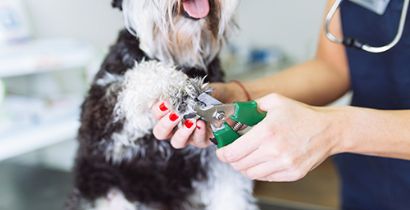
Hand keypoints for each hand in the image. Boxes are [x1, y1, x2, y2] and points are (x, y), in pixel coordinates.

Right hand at [151, 82, 250, 148]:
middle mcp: (176, 127)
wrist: (229, 98)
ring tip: (190, 121)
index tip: (165, 102)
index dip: (157, 110)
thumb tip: (178, 89)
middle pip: (160, 133)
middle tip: (174, 114)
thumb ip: (185, 90)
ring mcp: (189, 136)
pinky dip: (199, 131)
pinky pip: (197, 140)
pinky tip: (201, 123)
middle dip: (165, 124)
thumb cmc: (209, 94)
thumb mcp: (195, 89)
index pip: (156, 115)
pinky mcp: (203, 141)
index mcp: (169, 113)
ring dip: (181, 132)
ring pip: (177, 142)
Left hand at [216, 93, 340, 181]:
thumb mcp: (274, 101)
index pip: (233, 152)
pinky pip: (266, 177)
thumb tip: (234, 115)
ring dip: (244, 166)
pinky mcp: (292, 173)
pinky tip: (262, 160)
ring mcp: (284, 164)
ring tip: (247, 157)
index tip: (221, 151)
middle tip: (233, 153)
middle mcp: (274, 150)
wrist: (329, 129)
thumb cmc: (302, 114)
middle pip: (239, 165)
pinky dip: (259, 171)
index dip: (222, 153)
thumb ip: (251, 106)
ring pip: (251, 173)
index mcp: (266, 131)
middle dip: (232, 160)